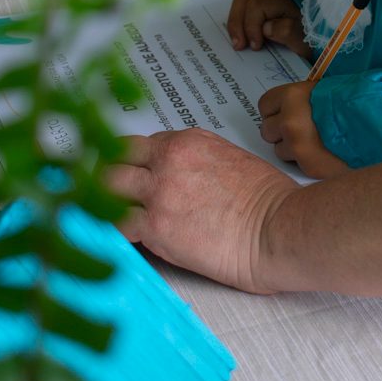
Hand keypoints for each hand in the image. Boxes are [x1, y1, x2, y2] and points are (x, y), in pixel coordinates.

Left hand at [106, 128, 300, 293]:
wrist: (279, 228)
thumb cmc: (269, 201)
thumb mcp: (231, 161)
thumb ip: (198, 164)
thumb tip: (185, 181)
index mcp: (188, 142)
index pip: (139, 146)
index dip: (130, 165)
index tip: (126, 180)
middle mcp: (168, 160)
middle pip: (113, 160)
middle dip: (107, 177)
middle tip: (104, 197)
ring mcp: (158, 192)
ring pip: (105, 187)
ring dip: (102, 202)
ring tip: (102, 217)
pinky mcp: (155, 226)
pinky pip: (114, 224)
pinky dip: (110, 230)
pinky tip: (113, 238)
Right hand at [227, 0, 311, 59]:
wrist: (316, 42)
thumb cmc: (309, 42)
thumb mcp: (303, 41)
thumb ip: (287, 31)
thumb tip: (265, 28)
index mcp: (284, 3)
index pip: (257, 5)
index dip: (251, 26)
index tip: (256, 46)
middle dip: (237, 21)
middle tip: (239, 45)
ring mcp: (266, 1)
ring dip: (235, 21)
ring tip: (237, 42)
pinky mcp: (260, 10)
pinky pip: (242, 8)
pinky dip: (237, 22)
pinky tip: (239, 38)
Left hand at [259, 82, 350, 178]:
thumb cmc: (358, 102)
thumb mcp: (328, 89)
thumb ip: (306, 97)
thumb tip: (298, 103)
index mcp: (293, 96)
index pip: (265, 105)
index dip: (276, 109)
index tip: (286, 112)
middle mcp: (290, 121)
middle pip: (268, 130)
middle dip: (281, 131)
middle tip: (302, 130)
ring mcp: (298, 147)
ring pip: (279, 151)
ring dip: (292, 149)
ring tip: (315, 144)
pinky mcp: (308, 166)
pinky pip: (296, 165)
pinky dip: (306, 162)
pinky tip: (324, 154)